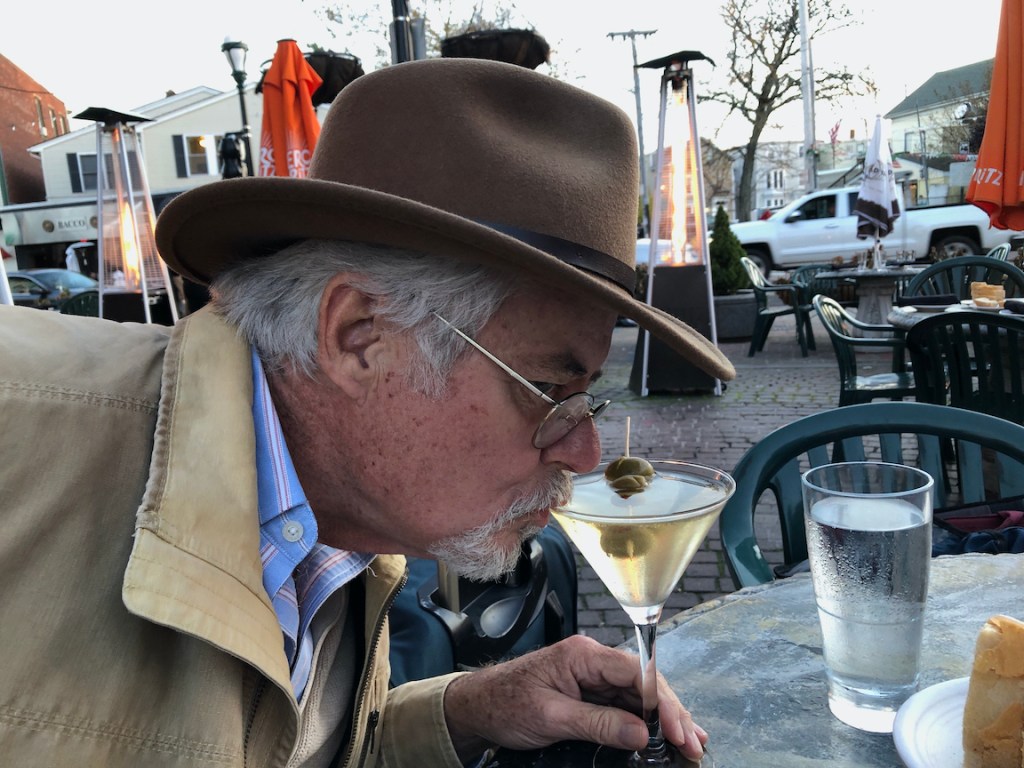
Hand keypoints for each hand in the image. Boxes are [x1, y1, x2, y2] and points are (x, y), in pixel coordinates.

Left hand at [443, 634, 706, 761]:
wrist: (476, 707)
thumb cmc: (504, 705)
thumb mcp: (551, 718)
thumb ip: (598, 723)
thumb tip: (641, 733)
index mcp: (582, 655)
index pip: (635, 672)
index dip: (662, 702)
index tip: (677, 730)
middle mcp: (591, 659)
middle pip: (643, 683)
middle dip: (671, 712)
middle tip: (693, 744)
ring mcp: (591, 675)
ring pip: (638, 694)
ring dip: (664, 719)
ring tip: (691, 742)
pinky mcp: (589, 692)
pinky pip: (624, 704)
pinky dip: (645, 721)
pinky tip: (664, 735)